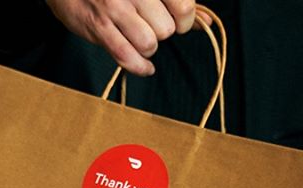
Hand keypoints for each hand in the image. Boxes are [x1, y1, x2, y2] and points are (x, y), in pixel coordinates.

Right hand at [44, 0, 197, 75]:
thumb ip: (176, 1)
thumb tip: (205, 21)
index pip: (183, 7)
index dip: (185, 20)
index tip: (176, 19)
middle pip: (167, 29)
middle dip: (162, 31)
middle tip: (148, 23)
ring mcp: (112, 7)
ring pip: (149, 44)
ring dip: (147, 46)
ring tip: (138, 35)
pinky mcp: (97, 26)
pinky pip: (128, 58)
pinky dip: (140, 66)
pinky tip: (143, 64)